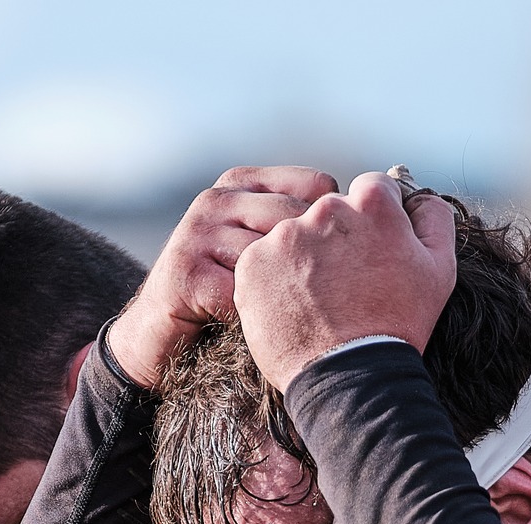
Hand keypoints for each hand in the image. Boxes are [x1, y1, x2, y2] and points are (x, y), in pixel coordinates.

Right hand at [107, 166, 337, 389]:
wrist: (159, 333)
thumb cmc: (225, 292)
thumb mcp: (260, 248)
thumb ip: (295, 229)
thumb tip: (371, 225)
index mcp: (242, 183)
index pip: (314, 184)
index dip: (337, 224)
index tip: (348, 261)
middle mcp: (217, 200)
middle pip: (296, 219)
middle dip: (321, 262)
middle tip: (337, 299)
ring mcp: (197, 233)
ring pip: (271, 257)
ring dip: (291, 294)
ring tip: (304, 319)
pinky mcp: (185, 273)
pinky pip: (244, 294)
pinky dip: (262, 318)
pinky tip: (269, 332)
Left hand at [234, 170, 457, 393]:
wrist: (351, 378)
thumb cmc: (397, 325)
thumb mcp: (439, 269)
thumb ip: (433, 218)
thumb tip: (417, 196)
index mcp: (371, 204)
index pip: (369, 191)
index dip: (372, 224)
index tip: (370, 254)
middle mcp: (325, 210)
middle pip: (328, 213)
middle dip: (336, 241)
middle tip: (344, 286)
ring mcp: (285, 237)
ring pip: (293, 238)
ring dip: (303, 261)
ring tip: (318, 302)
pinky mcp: (253, 264)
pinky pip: (262, 263)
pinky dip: (274, 282)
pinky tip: (294, 308)